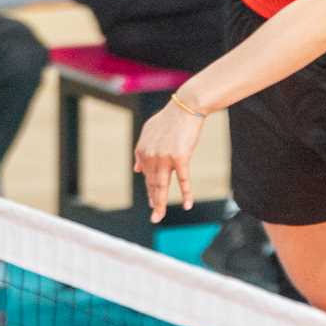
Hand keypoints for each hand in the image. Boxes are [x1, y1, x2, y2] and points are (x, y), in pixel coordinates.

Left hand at [134, 98, 204, 222]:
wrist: (186, 107)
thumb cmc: (170, 119)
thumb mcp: (149, 132)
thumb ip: (141, 151)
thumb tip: (136, 169)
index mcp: (142, 150)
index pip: (145, 175)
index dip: (149, 190)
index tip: (152, 201)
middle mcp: (150, 156)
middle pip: (152, 184)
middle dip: (153, 202)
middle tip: (155, 217)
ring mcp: (164, 157)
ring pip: (162, 186)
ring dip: (161, 203)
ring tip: (159, 216)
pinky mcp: (180, 158)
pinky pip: (183, 180)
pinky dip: (186, 194)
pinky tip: (188, 205)